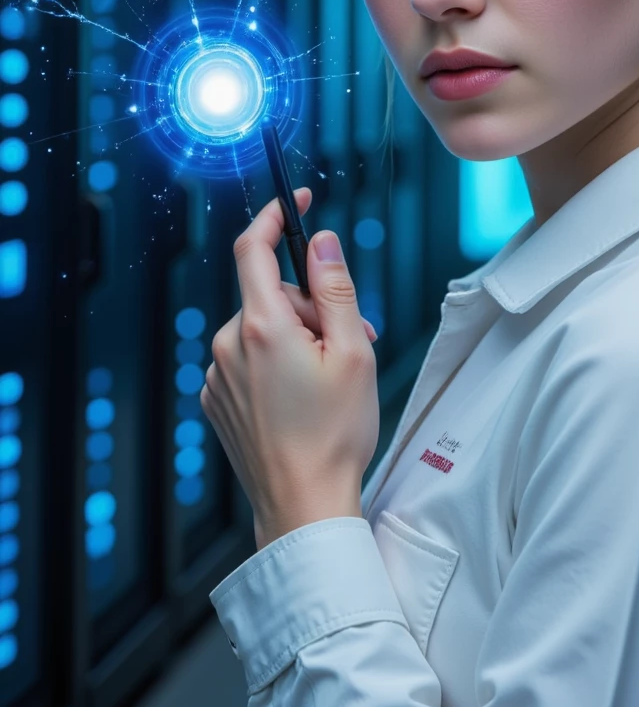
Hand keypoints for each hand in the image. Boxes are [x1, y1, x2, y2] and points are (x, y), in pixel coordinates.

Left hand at [202, 187, 380, 547]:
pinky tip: (305, 397)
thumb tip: (320, 241)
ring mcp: (219, 376)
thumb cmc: (334, 435)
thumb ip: (334, 289)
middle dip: (312, 305)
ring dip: (298, 337)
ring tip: (333, 376)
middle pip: (271, 294)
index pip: (253, 248)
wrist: (303, 505)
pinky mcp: (218, 401)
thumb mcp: (351, 352)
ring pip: (262, 328)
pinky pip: (249, 359)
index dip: (273, 217)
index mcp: (262, 327)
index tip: (293, 202)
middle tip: (352, 339)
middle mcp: (229, 346)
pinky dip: (278, 363)